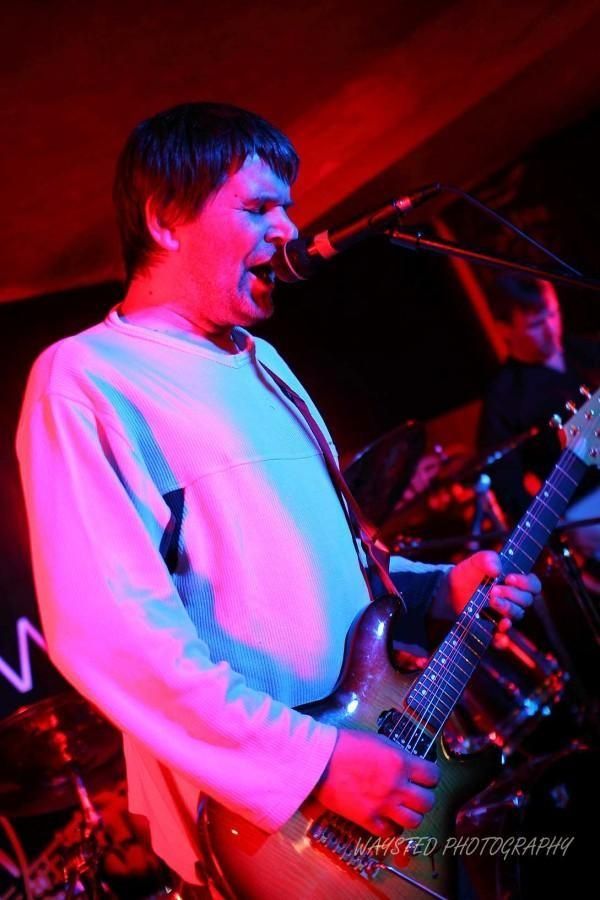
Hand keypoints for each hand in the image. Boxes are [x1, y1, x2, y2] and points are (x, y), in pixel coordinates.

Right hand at [313, 729, 438, 836]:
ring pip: (414, 821)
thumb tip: (409, 766)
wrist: (319, 760)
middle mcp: (396, 786)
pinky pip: (390, 833)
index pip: (433, 776)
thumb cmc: (345, 745)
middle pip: (428, 802)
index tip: (425, 778)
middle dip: (424, 798)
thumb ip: (397, 756)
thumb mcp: (378, 741)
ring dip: (410, 815)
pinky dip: (390, 828)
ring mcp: (383, 805)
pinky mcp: (367, 820)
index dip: (430, 777)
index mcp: (401, 762)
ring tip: (402, 809)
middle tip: (414, 794)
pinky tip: (385, 819)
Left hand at [447, 550, 540, 630]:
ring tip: (491, 600)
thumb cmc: (468, 573)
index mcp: (515, 582)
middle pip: (526, 601)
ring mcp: (503, 615)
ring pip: (516, 616)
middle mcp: (514, 600)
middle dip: (512, 595)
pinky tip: (498, 632)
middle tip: (494, 590)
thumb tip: (497, 569)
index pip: (533, 585)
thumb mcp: (475, 561)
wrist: (449, 589)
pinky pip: (501, 639)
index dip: (526, 583)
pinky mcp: (491, 628)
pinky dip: (502, 639)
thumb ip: (487, 558)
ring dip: (506, 608)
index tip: (509, 578)